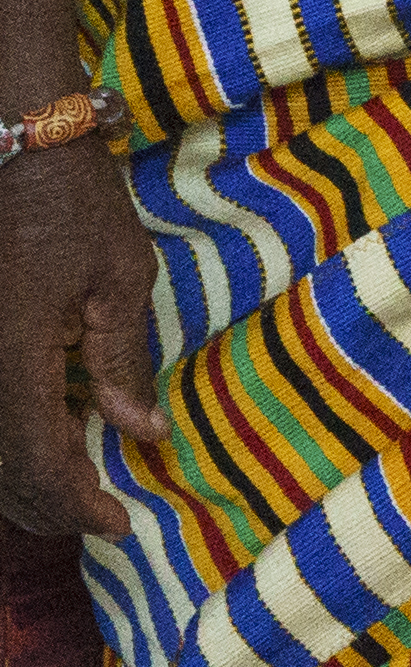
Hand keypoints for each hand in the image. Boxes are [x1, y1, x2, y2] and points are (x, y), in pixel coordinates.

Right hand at [0, 143, 159, 538]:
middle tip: (96, 517)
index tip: (117, 523)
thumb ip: (122, 361)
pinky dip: (3, 443)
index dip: (75, 505)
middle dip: (45, 506)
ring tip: (71, 490)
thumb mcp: (119, 277)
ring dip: (17, 481)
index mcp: (10, 361)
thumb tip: (141, 434)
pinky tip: (41, 439)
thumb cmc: (71, 203)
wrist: (9, 143)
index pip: (37, 464)